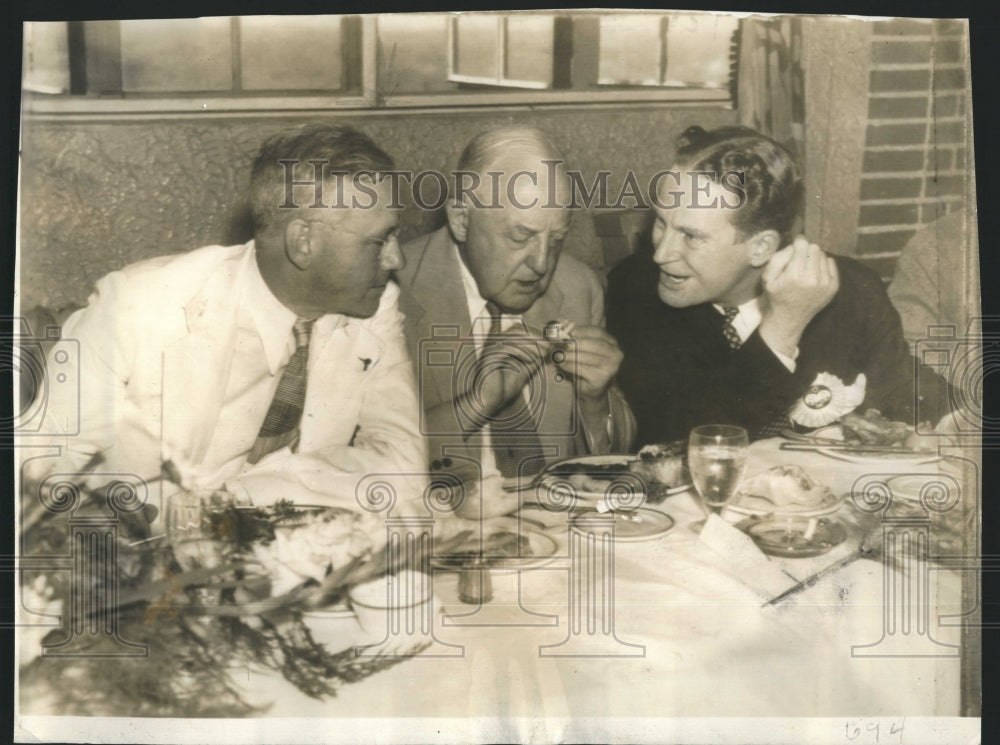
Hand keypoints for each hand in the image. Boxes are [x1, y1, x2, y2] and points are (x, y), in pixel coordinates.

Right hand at [475, 332, 546, 414]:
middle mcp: (494, 343)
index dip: (535, 334)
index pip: (518, 329)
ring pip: (513, 336)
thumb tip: (546, 348)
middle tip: (547, 347)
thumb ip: (534, 358)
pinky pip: (508, 347)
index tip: (548, 344)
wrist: (491, 401)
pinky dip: (522, 352)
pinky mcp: (490, 358)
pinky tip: (530, 360)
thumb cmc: (504, 387)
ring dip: (532, 345)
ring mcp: (491, 349)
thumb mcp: (525, 369)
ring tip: (541, 354)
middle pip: (516, 329)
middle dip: (535, 337)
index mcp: (501, 344)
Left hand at [554, 323, 623, 400]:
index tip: (569, 332)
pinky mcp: (600, 378)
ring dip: (569, 355)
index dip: (583, 331)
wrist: (592, 390)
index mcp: (612, 342)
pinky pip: (581, 369)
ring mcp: (610, 367)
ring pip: (586, 357)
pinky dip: (568, 366)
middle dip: (576, 343)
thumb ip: (578, 339)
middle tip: (563, 344)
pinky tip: (561, 365)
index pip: (598, 332)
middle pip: (594, 344)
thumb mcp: (585, 350)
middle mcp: (615, 354)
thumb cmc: (587, 365)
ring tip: (558, 355)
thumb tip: (562, 331)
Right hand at [759, 236, 838, 357]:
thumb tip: (795, 245)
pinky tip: (814, 274)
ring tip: (806, 269)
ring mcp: (825, 283)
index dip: (798, 241)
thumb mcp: (768, 277)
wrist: (788, 319)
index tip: (795, 244)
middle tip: (799, 259)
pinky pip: (831, 264)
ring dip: (814, 258)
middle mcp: (813, 278)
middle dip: (806, 250)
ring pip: (823, 255)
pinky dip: (823, 265)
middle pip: (815, 248)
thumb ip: (779, 257)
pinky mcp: (833, 287)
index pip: (803, 244)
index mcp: (795, 275)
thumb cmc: (776, 296)